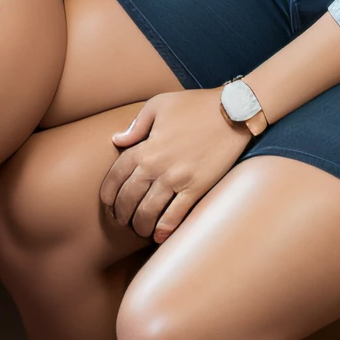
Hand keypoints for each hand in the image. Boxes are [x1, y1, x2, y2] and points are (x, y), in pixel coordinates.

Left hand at [101, 89, 249, 241]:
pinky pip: (175, 216)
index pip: (117, 175)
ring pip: (149, 212)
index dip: (109, 192)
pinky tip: (159, 235)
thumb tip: (117, 140)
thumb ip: (136, 125)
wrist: (232, 112)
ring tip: (139, 229)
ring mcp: (177, 179)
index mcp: (145, 146)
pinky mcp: (196, 188)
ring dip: (140, 225)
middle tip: (122, 220)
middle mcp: (157, 165)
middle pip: (129, 198)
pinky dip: (164, 229)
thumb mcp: (159, 104)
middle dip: (122, 213)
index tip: (108, 202)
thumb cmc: (194, 105)